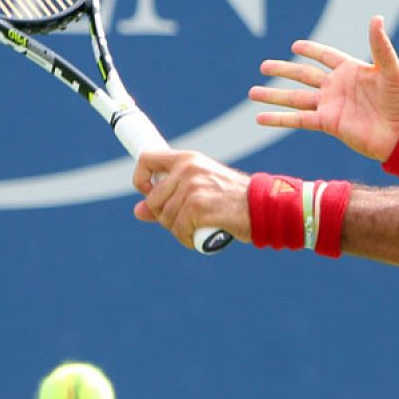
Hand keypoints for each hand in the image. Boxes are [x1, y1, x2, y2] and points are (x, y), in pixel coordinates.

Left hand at [133, 150, 251, 248]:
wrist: (261, 205)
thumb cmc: (231, 198)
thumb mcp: (199, 188)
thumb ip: (168, 197)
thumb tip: (137, 211)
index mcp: (187, 159)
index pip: (146, 159)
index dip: (140, 180)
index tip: (149, 194)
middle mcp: (187, 169)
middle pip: (153, 200)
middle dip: (165, 217)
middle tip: (186, 221)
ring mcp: (192, 187)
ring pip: (166, 218)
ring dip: (179, 230)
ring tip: (198, 228)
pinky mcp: (198, 207)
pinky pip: (179, 230)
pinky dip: (188, 239)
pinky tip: (201, 236)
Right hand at [249, 15, 398, 161]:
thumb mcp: (391, 70)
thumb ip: (380, 46)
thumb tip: (375, 17)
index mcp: (351, 70)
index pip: (326, 56)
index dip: (311, 50)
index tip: (294, 45)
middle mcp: (337, 87)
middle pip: (304, 75)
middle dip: (283, 70)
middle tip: (263, 66)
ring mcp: (330, 106)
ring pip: (295, 98)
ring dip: (274, 95)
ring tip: (252, 92)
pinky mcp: (328, 124)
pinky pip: (298, 120)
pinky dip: (279, 119)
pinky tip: (260, 117)